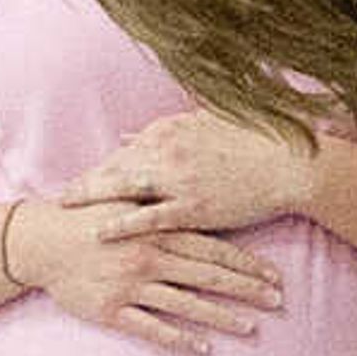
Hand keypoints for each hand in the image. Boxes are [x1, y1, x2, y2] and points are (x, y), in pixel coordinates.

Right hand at [0, 197, 280, 354]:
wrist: (42, 242)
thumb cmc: (91, 219)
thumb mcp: (131, 202)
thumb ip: (169, 204)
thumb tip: (208, 193)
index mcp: (159, 232)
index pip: (215, 250)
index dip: (249, 264)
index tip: (276, 276)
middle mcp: (150, 259)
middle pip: (209, 278)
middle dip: (248, 291)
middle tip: (278, 301)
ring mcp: (130, 286)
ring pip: (187, 305)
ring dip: (222, 317)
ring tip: (251, 328)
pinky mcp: (110, 310)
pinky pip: (150, 328)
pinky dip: (178, 338)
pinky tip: (203, 347)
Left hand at [61, 107, 321, 235]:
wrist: (295, 166)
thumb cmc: (260, 143)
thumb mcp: (213, 123)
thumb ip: (170, 127)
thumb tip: (131, 132)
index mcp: (172, 129)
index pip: (125, 148)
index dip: (103, 165)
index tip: (87, 177)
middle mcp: (168, 151)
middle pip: (114, 167)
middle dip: (86, 182)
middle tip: (61, 197)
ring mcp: (179, 180)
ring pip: (122, 188)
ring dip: (91, 199)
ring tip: (67, 210)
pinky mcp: (194, 206)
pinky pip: (149, 217)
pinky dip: (121, 224)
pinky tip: (100, 231)